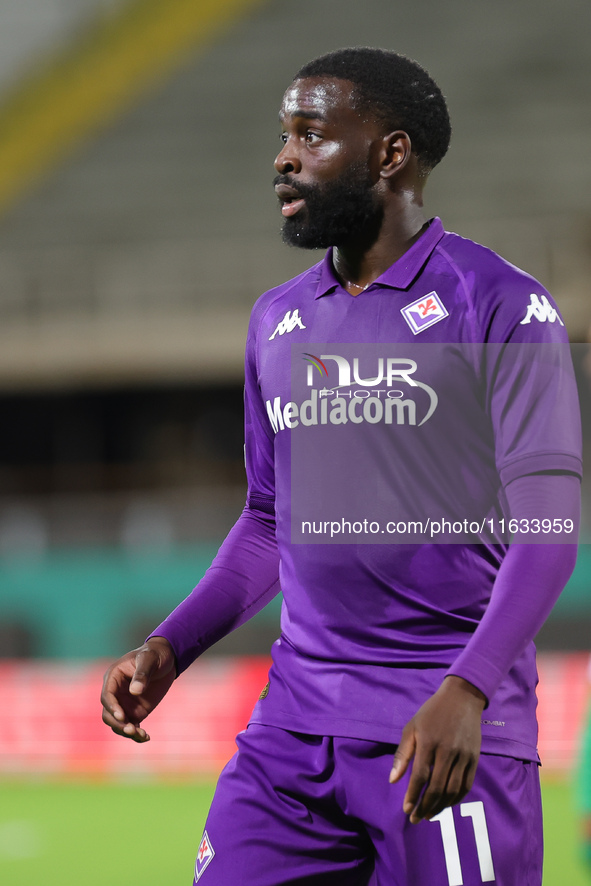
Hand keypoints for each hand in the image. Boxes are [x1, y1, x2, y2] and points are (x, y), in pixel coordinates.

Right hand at [101, 636, 176, 742]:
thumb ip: (142, 674)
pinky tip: (146, 737)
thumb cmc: (155, 654)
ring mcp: (125, 704)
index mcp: (114, 677)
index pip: (107, 696)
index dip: (112, 707)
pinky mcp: (135, 712)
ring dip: (127, 732)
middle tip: (132, 729)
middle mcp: (116, 693)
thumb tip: (135, 691)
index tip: (122, 716)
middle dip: (118, 723)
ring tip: (142, 734)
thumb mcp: (149, 659)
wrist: (166, 659)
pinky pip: (132, 727)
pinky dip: (137, 735)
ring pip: (118, 724)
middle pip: (108, 713)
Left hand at [389, 676, 485, 822]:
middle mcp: (447, 751)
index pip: (420, 776)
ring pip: (453, 790)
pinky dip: (456, 799)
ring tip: (429, 815)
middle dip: (425, 807)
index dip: (412, 796)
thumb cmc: (432, 713)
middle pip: (437, 788)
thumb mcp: (412, 727)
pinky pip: (466, 785)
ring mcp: (463, 756)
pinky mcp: (475, 759)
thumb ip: (402, 754)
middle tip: (416, 819)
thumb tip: (393, 781)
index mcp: (428, 742)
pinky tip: (446, 804)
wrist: (462, 698)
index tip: (406, 810)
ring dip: (440, 807)